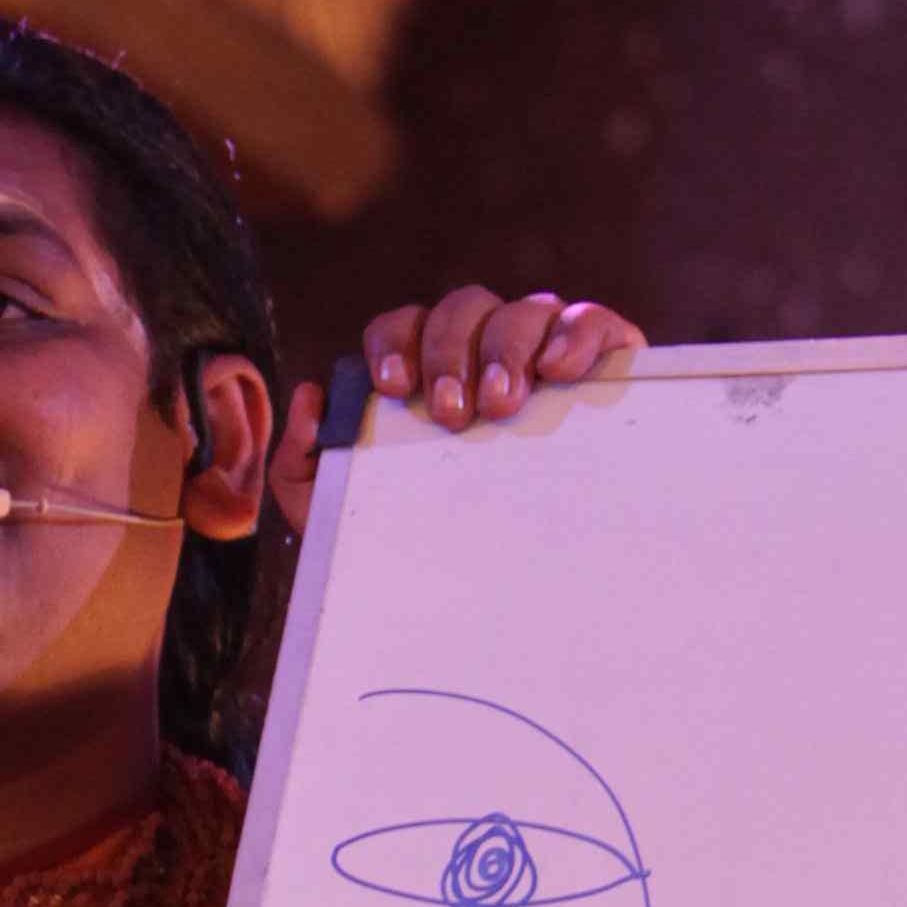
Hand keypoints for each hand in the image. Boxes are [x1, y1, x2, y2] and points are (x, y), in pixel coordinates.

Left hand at [267, 287, 647, 524]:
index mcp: (426, 367)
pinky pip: (593, 323)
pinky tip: (560, 369)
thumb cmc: (422, 541)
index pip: (404, 327)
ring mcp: (542, 350)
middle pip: (465, 309)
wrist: (501, 597)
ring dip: (511, 347)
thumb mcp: (345, 513)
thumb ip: (304, 463)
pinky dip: (579, 333)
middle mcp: (483, 348)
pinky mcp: (601, 363)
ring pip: (527, 310)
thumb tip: (308, 396)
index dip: (397, 344)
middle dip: (453, 352)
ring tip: (503, 404)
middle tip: (454, 413)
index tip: (395, 389)